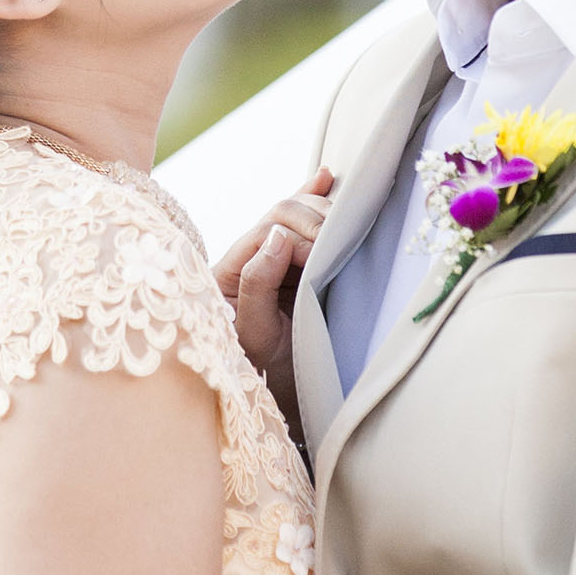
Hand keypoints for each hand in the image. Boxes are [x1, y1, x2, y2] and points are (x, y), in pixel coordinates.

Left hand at [213, 167, 334, 429]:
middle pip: (282, 214)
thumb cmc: (262, 372)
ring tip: (348, 216)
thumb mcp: (254, 335)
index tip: (326, 258)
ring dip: (321, 209)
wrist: (276, 397)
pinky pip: (299, 222)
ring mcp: (267, 258)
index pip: (267, 232)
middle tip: (343, 239)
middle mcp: (245, 258)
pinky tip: (327, 178)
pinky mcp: (288, 262)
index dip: (300, 237)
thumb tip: (278, 236)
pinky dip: (313, 197)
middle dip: (315, 219)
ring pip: (294, 214)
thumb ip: (257, 284)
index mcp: (227, 273)